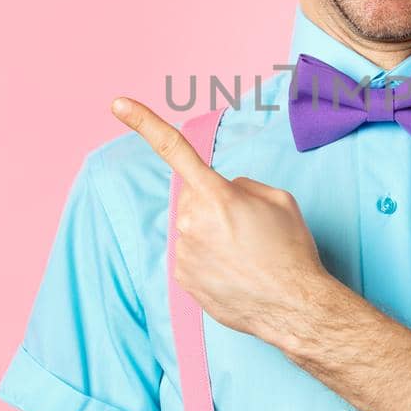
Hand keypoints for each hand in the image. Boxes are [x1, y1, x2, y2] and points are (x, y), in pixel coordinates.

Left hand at [111, 96, 334, 346]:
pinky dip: (209, 260)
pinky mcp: (182, 280)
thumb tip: (223, 192)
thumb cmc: (291, 251)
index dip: (144, 122)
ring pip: (192, 229)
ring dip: (212, 235)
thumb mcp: (279, 200)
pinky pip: (191, 256)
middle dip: (214, 204)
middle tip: (248, 227)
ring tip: (246, 256)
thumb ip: (242, 186)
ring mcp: (183, 253)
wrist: (293, 307)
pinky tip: (234, 272)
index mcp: (216, 195)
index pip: (174, 149)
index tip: (117, 104)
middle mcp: (192, 222)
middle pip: (193, 198)